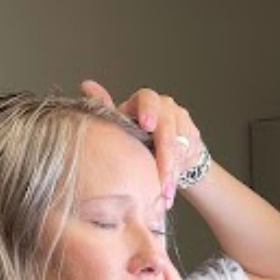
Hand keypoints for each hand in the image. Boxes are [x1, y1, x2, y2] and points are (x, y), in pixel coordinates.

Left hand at [80, 80, 202, 208]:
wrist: (163, 146)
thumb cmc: (137, 134)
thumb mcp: (121, 123)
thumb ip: (106, 107)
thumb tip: (86, 85)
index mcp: (145, 101)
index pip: (148, 100)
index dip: (149, 111)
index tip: (147, 126)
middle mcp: (166, 107)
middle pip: (167, 130)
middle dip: (165, 157)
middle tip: (161, 180)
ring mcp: (182, 121)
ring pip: (179, 147)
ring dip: (171, 173)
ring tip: (164, 194)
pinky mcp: (193, 136)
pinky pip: (188, 155)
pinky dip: (178, 174)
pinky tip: (170, 190)